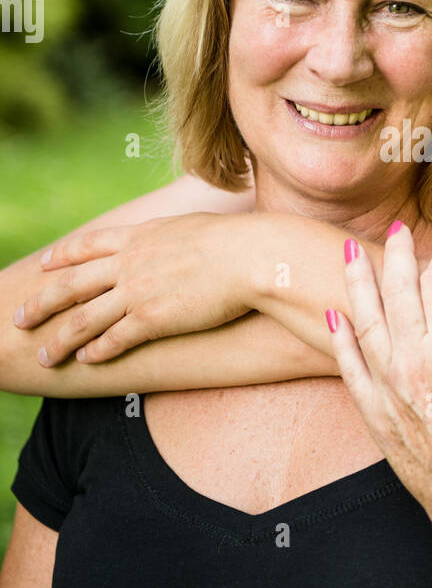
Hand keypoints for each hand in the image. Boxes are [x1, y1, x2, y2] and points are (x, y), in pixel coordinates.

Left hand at [12, 213, 260, 364]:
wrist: (252, 256)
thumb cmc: (237, 240)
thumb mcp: (195, 226)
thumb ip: (175, 234)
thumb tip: (179, 236)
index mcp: (140, 236)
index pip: (88, 246)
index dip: (62, 257)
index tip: (45, 266)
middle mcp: (130, 262)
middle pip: (71, 284)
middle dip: (41, 303)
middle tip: (19, 318)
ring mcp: (138, 291)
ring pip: (84, 318)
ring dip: (60, 339)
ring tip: (44, 357)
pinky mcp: (153, 318)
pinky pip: (114, 338)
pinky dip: (96, 351)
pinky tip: (85, 361)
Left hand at [327, 223, 431, 560]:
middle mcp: (413, 360)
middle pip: (397, 292)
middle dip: (396, 256)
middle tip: (396, 231)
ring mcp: (389, 387)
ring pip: (365, 320)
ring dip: (357, 282)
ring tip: (349, 254)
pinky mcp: (376, 414)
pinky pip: (350, 367)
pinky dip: (341, 339)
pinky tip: (335, 318)